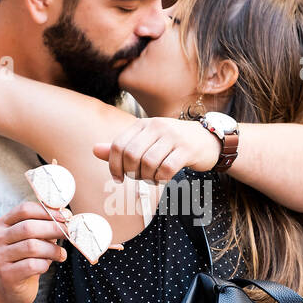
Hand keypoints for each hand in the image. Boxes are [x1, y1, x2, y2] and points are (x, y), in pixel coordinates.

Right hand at [0, 202, 68, 302]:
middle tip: (68, 233)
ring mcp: (0, 257)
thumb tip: (66, 216)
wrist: (8, 289)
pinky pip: (33, 265)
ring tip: (61, 254)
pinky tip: (47, 265)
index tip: (65, 216)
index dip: (47, 211)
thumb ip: (44, 227)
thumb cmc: (24, 259)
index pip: (24, 209)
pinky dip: (45, 264)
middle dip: (53, 228)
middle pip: (29, 227)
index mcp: (3, 225)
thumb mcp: (31, 240)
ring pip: (32, 247)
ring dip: (53, 249)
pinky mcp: (7, 275)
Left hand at [92, 117, 220, 183]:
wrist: (207, 140)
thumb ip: (121, 147)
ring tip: (151, 178)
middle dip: (131, 172)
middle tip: (137, 178)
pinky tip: (163, 178)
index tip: (118, 178)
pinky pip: (166, 169)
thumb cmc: (172, 143)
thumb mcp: (146, 141)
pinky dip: (161, 178)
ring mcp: (173, 137)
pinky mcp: (187, 150)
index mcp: (142, 123)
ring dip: (147, 177)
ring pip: (148, 163)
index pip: (118, 145)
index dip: (114, 166)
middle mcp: (157, 126)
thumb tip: (94, 150)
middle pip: (131, 155)